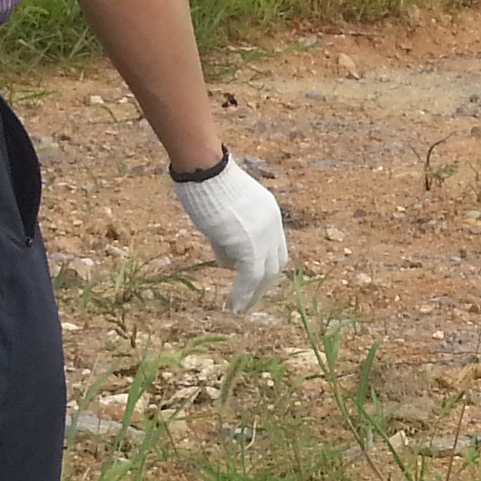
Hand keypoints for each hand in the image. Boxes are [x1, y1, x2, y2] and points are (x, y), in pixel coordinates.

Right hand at [172, 157, 287, 312]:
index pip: (274, 248)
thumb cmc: (206, 184)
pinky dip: (244, 293)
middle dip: (263, 284)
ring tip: (241, 310)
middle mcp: (273, 225)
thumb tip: (226, 263)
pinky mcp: (251, 244)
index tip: (255, 282)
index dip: (265, 266)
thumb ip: (227, 239)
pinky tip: (235, 306)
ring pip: (265, 273)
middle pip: (275, 263)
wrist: (205, 170)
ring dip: (253, 294)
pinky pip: (251, 276)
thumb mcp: (222, 213)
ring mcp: (264, 235)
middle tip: (250, 301)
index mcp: (269, 214)